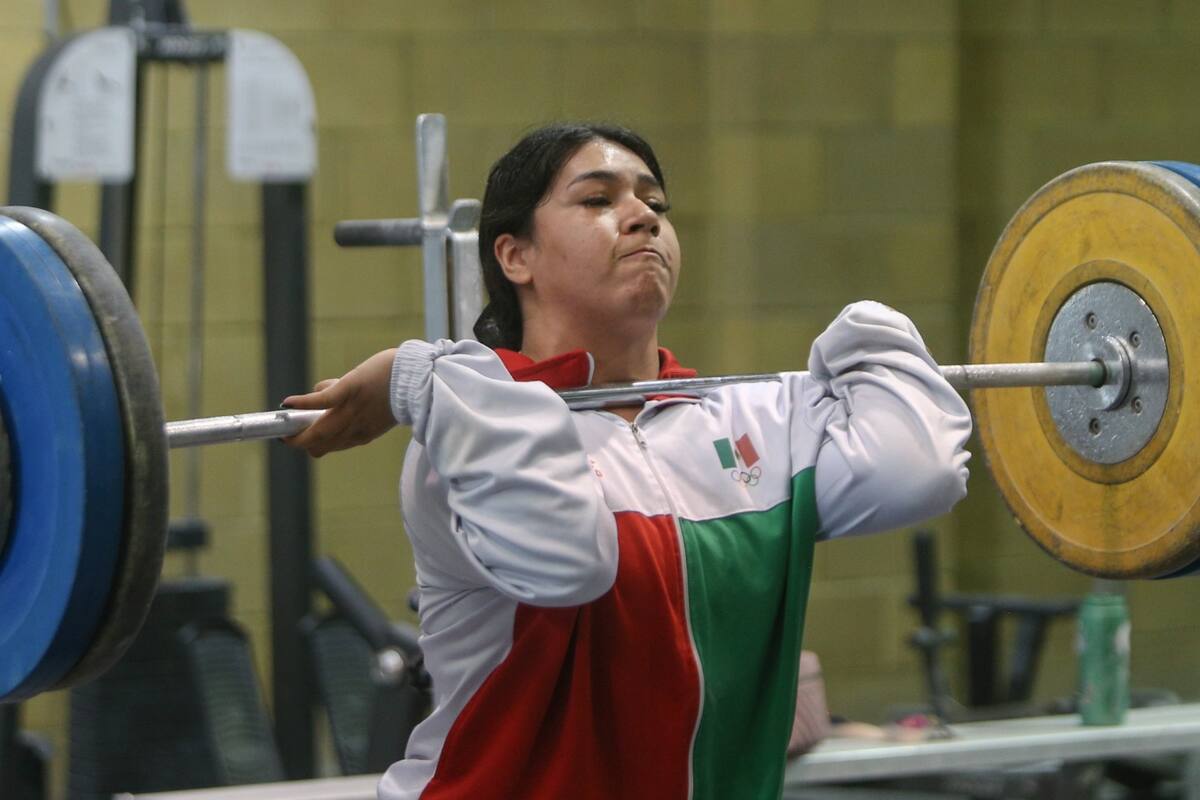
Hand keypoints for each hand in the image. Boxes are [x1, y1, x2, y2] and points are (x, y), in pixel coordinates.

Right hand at [281, 348, 398, 456]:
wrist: (417, 375)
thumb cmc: (397, 386)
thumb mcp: (376, 406)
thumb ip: (349, 404)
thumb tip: (317, 391)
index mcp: (363, 434)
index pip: (332, 447)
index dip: (314, 446)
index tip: (302, 443)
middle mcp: (356, 428)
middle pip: (321, 446)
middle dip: (301, 443)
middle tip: (285, 437)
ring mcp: (352, 410)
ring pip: (319, 431)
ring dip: (298, 431)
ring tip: (282, 428)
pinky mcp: (350, 390)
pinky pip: (323, 401)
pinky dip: (304, 404)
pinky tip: (288, 404)